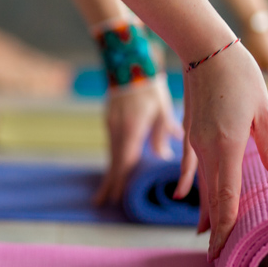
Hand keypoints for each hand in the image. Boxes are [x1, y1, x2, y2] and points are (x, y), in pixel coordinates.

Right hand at [94, 77, 182, 206]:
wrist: (129, 63)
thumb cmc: (151, 87)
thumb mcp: (162, 110)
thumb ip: (163, 135)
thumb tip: (164, 157)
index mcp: (132, 129)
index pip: (125, 161)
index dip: (120, 181)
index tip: (114, 198)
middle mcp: (117, 129)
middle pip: (113, 161)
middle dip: (110, 182)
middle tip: (103, 202)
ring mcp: (111, 123)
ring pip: (111, 152)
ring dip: (111, 170)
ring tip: (108, 190)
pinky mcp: (109, 118)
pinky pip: (112, 142)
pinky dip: (113, 156)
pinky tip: (115, 164)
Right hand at [173, 42, 267, 259]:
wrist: (204, 46)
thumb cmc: (239, 73)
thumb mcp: (263, 111)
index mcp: (228, 146)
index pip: (225, 199)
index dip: (223, 229)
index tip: (219, 253)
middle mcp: (206, 149)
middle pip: (211, 197)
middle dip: (214, 226)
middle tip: (217, 254)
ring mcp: (195, 140)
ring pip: (201, 183)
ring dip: (204, 208)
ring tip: (206, 233)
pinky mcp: (190, 131)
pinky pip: (189, 165)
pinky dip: (189, 183)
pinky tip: (183, 196)